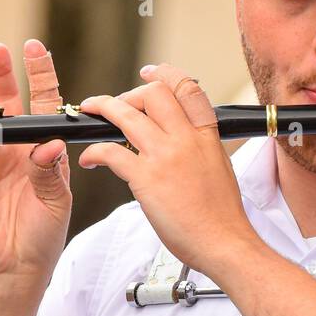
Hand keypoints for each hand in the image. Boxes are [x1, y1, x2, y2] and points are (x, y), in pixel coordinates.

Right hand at [0, 39, 71, 289]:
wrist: (9, 270)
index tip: (36, 48)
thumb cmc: (40, 239)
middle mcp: (17, 150)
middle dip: (1, 75)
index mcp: (45, 152)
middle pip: (8, 103)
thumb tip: (49, 144)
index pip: (45, 106)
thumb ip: (50, 173)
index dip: (41, 76)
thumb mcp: (55, 205)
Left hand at [77, 63, 260, 279]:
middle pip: (153, 93)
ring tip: (90, 113)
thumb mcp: (219, 167)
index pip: (187, 87)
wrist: (225, 243)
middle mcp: (186, 139)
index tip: (149, 73)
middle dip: (130, 94)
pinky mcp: (146, 178)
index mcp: (206, 135)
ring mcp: (165, 156)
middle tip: (118, 106)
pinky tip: (91, 160)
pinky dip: (94, 152)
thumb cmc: (222, 216)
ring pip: (125, 114)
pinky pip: (110, 152)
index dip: (164, 73)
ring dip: (102, 109)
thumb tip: (183, 139)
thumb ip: (200, 147)